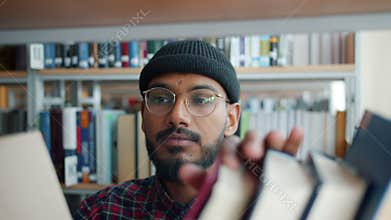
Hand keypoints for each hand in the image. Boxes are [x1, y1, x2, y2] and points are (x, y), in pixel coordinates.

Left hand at [179, 127, 303, 190]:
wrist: (248, 204)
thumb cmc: (233, 193)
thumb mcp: (216, 188)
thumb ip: (201, 179)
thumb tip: (183, 171)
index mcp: (233, 155)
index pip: (229, 148)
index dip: (229, 154)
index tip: (230, 165)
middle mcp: (250, 151)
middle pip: (251, 139)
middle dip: (252, 143)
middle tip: (252, 154)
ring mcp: (269, 154)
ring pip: (270, 141)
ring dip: (273, 138)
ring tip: (276, 137)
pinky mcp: (285, 162)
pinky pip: (290, 150)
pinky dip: (293, 140)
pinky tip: (296, 131)